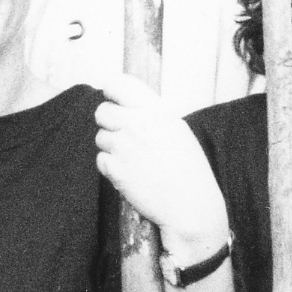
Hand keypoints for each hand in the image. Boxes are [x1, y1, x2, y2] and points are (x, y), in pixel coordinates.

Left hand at [95, 75, 229, 261]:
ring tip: (134, 161)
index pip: (120, 85)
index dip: (111, 90)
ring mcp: (125, 146)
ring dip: (112, 148)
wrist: (191, 205)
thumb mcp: (178, 132)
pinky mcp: (115, 169)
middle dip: (108, 123)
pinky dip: (111, 167)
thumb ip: (153, 118)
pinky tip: (130, 175)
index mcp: (157, 113)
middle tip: (122, 136)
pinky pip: (101, 160)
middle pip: (102, 112)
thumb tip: (129, 109)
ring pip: (101, 138)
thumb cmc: (190, 171)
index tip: (111, 97)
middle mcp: (139, 124)